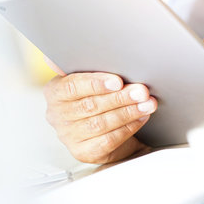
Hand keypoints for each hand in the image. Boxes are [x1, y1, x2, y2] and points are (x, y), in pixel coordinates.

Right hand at [43, 72, 157, 163]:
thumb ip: (92, 66)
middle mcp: (57, 115)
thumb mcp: (94, 79)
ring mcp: (69, 136)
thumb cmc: (100, 96)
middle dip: (120, 97)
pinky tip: (141, 117)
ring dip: (128, 112)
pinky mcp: (84, 152)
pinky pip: (108, 140)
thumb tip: (95, 51)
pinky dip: (128, 127)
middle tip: (141, 91)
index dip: (95, 83)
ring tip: (147, 104)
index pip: (72, 86)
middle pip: (90, 105)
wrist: (108, 127)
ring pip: (101, 123)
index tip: (117, 81)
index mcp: (55, 92)